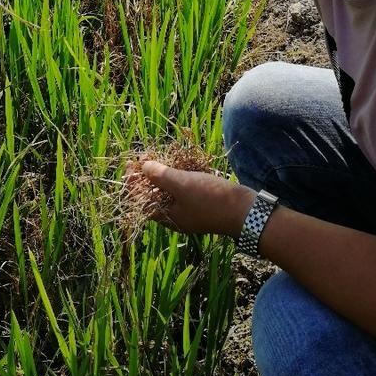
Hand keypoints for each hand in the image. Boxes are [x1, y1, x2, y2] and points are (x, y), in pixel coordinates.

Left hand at [138, 160, 254, 237]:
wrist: (245, 211)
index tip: (130, 166)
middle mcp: (176, 216)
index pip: (141, 202)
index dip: (132, 184)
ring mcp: (190, 211)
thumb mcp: (182, 184)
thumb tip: (142, 168)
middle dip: (145, 178)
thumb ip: (160, 176)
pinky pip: (182, 191)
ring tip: (155, 159)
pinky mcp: (201, 203)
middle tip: (141, 159)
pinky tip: (177, 166)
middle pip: (152, 197)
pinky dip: (175, 179)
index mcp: (168, 217)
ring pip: (168, 193)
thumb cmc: (211, 198)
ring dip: (160, 176)